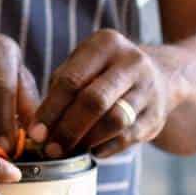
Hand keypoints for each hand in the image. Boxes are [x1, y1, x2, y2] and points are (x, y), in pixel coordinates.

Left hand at [36, 29, 174, 157]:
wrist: (160, 74)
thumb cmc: (105, 72)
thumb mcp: (82, 63)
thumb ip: (59, 88)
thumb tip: (38, 127)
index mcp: (105, 44)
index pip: (71, 80)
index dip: (51, 110)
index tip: (36, 133)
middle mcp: (131, 62)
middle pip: (94, 101)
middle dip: (68, 129)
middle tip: (51, 148)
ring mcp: (148, 88)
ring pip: (115, 121)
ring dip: (87, 140)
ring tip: (70, 150)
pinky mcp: (157, 114)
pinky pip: (129, 137)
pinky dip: (107, 148)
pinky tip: (92, 150)